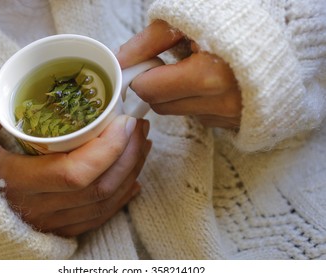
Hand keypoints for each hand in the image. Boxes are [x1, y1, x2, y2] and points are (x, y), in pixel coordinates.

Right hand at [0, 96, 150, 236]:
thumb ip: (2, 107)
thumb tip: (33, 82)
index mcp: (16, 180)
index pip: (75, 172)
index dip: (108, 148)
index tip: (124, 121)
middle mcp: (37, 207)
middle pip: (99, 187)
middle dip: (129, 154)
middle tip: (137, 126)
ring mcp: (51, 222)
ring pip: (105, 202)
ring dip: (132, 171)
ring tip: (141, 144)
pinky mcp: (61, 228)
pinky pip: (100, 217)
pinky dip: (122, 196)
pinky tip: (134, 177)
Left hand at [117, 20, 241, 128]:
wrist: (281, 38)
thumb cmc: (233, 23)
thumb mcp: (188, 21)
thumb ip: (149, 41)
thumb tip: (120, 60)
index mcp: (209, 75)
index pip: (150, 90)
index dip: (139, 76)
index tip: (140, 65)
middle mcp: (221, 103)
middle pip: (160, 105)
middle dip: (155, 85)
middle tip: (164, 64)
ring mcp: (229, 116)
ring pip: (177, 112)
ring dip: (174, 93)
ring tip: (189, 69)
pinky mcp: (233, 122)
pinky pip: (197, 115)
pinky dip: (193, 100)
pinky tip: (206, 82)